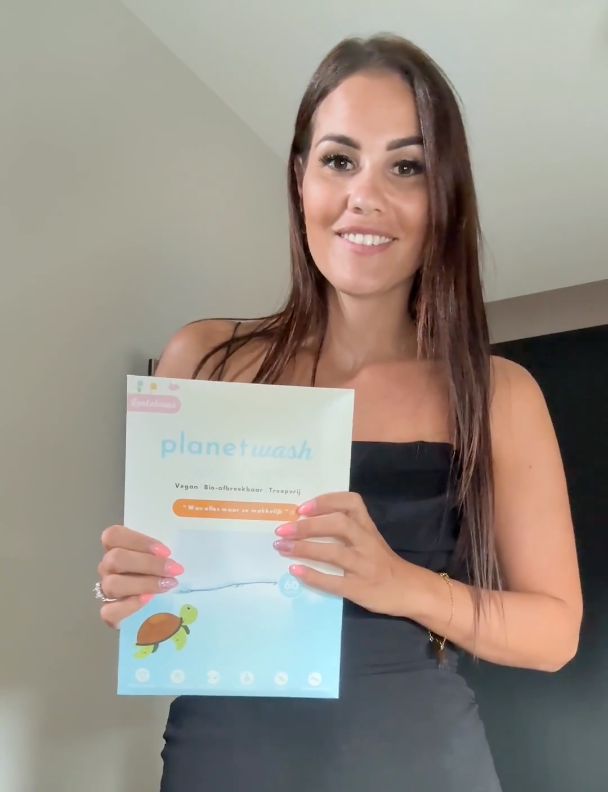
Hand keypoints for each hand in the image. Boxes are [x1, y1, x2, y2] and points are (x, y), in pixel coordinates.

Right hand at [97, 525, 183, 627]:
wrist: (146, 612)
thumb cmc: (154, 575)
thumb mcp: (157, 560)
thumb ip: (158, 555)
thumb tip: (173, 560)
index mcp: (115, 548)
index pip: (114, 535)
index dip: (138, 541)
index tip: (165, 551)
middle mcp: (107, 568)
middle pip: (115, 558)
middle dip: (148, 563)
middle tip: (173, 569)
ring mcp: (105, 591)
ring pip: (113, 584)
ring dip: (144, 583)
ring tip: (167, 584)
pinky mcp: (107, 614)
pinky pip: (110, 610)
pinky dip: (130, 604)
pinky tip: (148, 600)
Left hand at [273, 492, 408, 615]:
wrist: (412, 590)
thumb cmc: (384, 563)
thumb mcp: (370, 539)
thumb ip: (348, 530)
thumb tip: (306, 524)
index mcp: (368, 528)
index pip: (351, 503)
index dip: (325, 502)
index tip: (302, 508)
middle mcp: (367, 542)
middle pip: (338, 524)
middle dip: (308, 526)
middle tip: (283, 529)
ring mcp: (364, 565)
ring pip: (334, 552)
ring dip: (305, 548)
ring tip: (282, 547)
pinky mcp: (360, 588)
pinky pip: (334, 581)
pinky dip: (313, 576)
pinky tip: (296, 571)